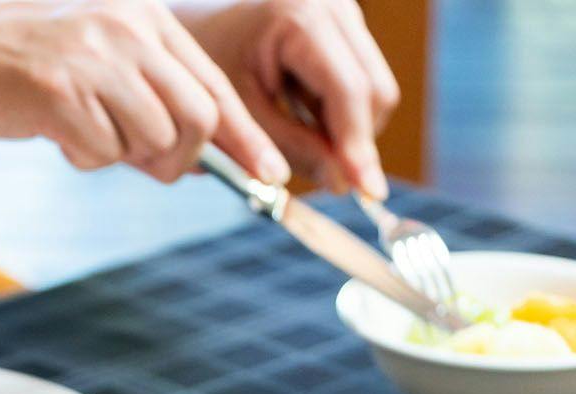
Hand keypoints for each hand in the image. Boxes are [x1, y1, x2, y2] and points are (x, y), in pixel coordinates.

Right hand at [0, 0, 289, 185]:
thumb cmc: (32, 66)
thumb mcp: (103, 61)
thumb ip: (150, 97)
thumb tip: (198, 160)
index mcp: (147, 19)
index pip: (215, 85)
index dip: (246, 137)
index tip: (267, 174)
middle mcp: (129, 30)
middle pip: (197, 118)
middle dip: (181, 159)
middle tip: (150, 166)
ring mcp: (96, 59)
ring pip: (151, 139)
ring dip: (123, 156)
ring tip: (87, 138)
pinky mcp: (61, 92)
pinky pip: (102, 150)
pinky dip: (85, 157)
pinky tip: (57, 133)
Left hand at [178, 0, 398, 195]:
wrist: (200, 32)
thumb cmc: (208, 72)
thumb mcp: (239, 115)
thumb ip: (289, 148)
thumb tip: (342, 184)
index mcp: (300, 17)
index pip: (348, 90)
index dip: (358, 145)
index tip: (367, 192)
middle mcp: (333, 5)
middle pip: (375, 91)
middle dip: (356, 141)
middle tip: (327, 181)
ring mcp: (345, 13)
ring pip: (376, 90)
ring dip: (348, 131)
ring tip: (300, 144)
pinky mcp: (348, 28)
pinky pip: (364, 84)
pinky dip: (340, 115)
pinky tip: (304, 123)